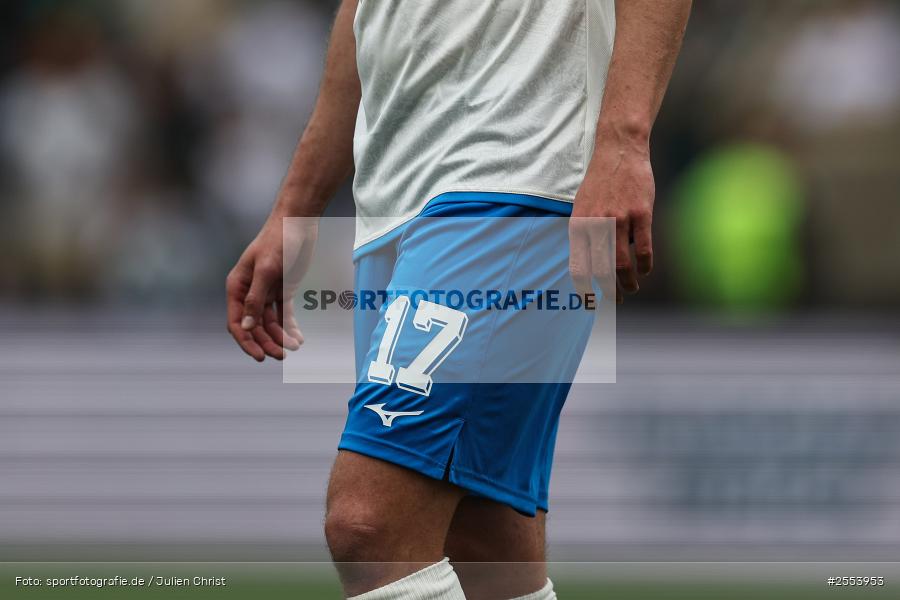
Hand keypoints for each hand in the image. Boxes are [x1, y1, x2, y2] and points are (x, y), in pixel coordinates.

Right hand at [226, 215, 316, 360]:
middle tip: (282, 355)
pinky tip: (298, 338)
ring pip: (270, 323)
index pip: (237, 322)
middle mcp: (249, 292)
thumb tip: (246, 326)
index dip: (247, 341)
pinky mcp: (283, 290)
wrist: (298, 223)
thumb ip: (255, 298)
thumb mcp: (266, 270)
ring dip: (280, 337)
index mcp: (237, 287)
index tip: (260, 356)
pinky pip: (284, 314)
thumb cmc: (278, 240)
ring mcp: (266, 292)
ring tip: (295, 347)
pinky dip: (290, 327)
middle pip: (255, 326)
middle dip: (267, 342)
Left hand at [569, 136, 654, 303]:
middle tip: (617, 299)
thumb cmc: (600, 181)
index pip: (578, 267)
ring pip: (622, 264)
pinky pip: (643, 248)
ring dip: (628, 282)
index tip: (591, 300)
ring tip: (631, 288)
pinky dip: (645, 264)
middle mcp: (596, 225)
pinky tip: (645, 269)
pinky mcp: (640, 214)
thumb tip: (587, 264)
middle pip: (601, 271)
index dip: (585, 288)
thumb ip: (583, 233)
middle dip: (610, 291)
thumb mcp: (581, 206)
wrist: (619, 150)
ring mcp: (619, 220)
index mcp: (578, 225)